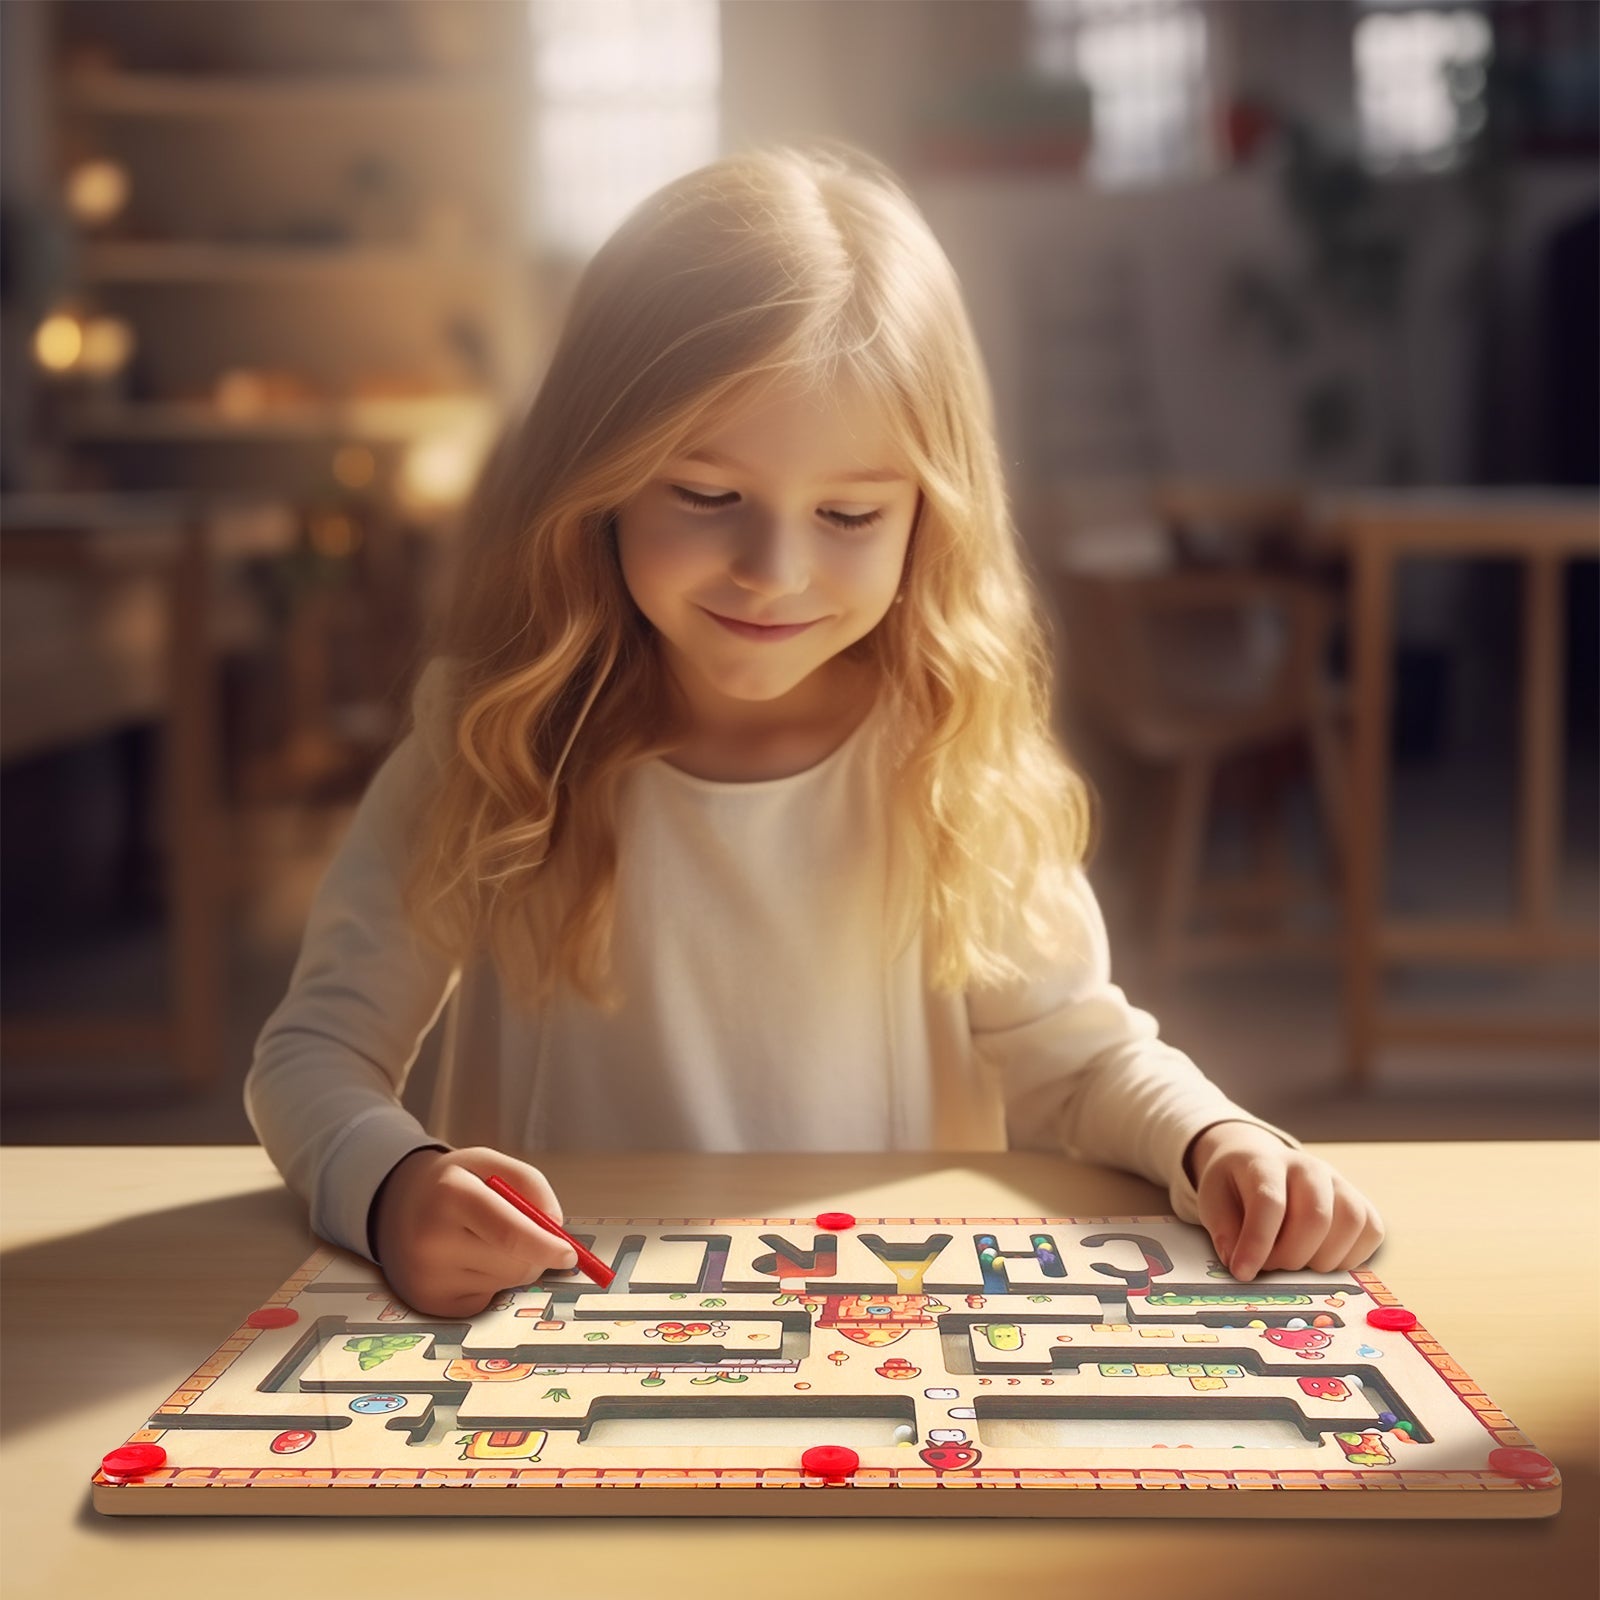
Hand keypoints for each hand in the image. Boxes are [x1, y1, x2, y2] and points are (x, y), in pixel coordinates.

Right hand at [370, 1145, 578, 1316]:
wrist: (398, 1206)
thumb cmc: (454, 1184)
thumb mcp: (490, 1163)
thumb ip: (530, 1184)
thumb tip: (555, 1226)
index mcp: (451, 1195)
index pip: (509, 1233)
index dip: (545, 1246)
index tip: (570, 1255)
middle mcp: (432, 1241)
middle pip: (515, 1265)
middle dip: (535, 1252)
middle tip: (520, 1231)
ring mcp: (428, 1278)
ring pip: (506, 1284)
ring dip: (511, 1265)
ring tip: (483, 1240)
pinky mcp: (430, 1304)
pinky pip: (488, 1300)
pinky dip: (491, 1282)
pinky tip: (467, 1261)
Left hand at [1184, 1121, 1383, 1281]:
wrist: (1257, 1162)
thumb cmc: (1235, 1186)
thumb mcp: (1213, 1200)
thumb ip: (1224, 1230)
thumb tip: (1239, 1263)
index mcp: (1265, 1162)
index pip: (1269, 1201)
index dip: (1257, 1242)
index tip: (1242, 1272)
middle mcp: (1308, 1166)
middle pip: (1315, 1217)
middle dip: (1290, 1256)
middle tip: (1270, 1266)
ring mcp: (1338, 1182)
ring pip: (1350, 1223)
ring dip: (1322, 1259)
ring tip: (1295, 1263)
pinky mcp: (1360, 1201)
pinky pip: (1371, 1231)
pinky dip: (1350, 1257)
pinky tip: (1321, 1259)